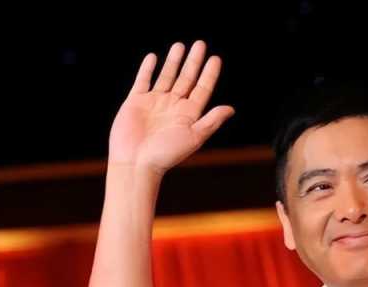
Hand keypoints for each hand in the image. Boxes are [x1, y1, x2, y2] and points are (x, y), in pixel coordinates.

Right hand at [108, 40, 233, 173]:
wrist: (136, 162)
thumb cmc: (166, 154)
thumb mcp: (194, 137)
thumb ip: (211, 121)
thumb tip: (230, 109)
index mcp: (188, 114)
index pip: (202, 89)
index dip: (209, 74)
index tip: (215, 58)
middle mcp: (173, 106)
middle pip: (186, 79)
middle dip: (193, 62)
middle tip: (200, 44)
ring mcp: (155, 102)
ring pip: (166, 76)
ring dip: (173, 61)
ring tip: (180, 45)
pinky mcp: (136, 101)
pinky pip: (143, 80)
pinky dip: (148, 69)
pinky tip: (153, 57)